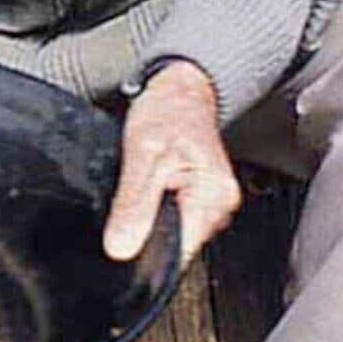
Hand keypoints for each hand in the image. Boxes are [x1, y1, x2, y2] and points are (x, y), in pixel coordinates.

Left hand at [104, 60, 238, 262]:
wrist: (180, 89)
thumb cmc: (167, 111)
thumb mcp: (141, 155)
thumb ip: (132, 206)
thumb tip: (121, 248)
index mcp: (213, 196)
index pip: (178, 252)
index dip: (146, 248)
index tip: (126, 230)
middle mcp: (221, 205)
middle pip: (178, 245)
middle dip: (149, 230)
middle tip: (137, 192)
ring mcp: (214, 204)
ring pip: (176, 232)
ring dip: (154, 218)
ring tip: (146, 183)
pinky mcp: (204, 199)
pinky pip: (178, 219)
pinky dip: (159, 209)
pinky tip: (153, 188)